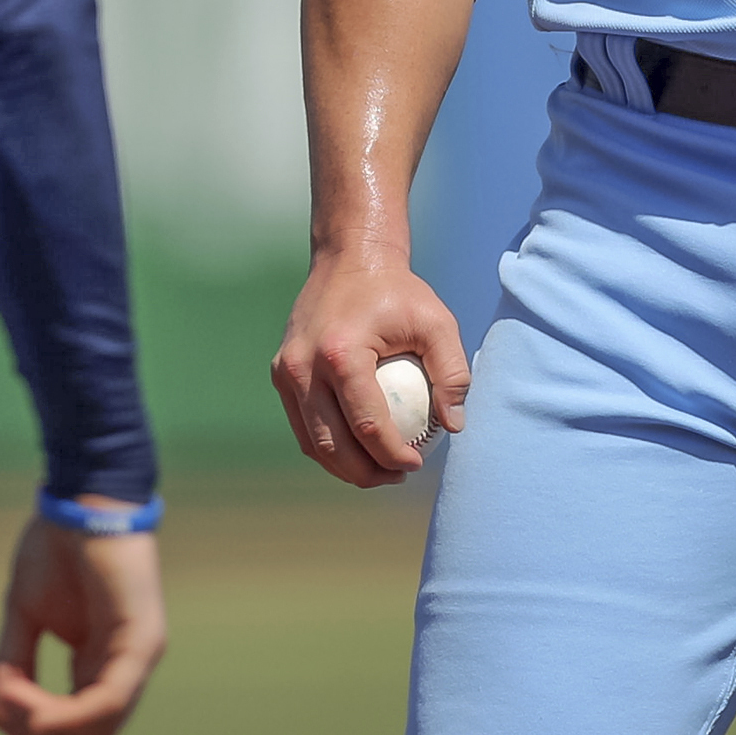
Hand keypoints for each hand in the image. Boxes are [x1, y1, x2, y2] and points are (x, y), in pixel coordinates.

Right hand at [0, 508, 166, 734]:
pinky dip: (64, 714)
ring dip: (46, 728)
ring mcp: (140, 657)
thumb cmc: (57, 546)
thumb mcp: (24, 614)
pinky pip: (107, 702)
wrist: (84, 497)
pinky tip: (33, 702)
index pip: (75, 727)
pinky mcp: (142, 642)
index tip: (2, 700)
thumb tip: (5, 711)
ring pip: (97, 730)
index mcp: (99, 662)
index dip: (32, 728)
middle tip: (5, 704)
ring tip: (14, 699)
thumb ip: (16, 663)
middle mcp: (126, 666)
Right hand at [269, 254, 469, 486]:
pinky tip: (358, 451)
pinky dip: (328, 445)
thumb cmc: (398, 292)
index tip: (415, 464)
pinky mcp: (281, 373)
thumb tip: (454, 426)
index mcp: (341, 353)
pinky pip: (303, 424)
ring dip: (345, 467)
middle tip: (398, 475)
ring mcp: (286, 371)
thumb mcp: (437, 323)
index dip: (392, 454)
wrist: (349, 259)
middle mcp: (304, 366)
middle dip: (366, 472)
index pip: (366, 423)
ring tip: (380, 471)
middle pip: (332, 443)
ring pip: (312, 441)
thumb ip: (452, 373)